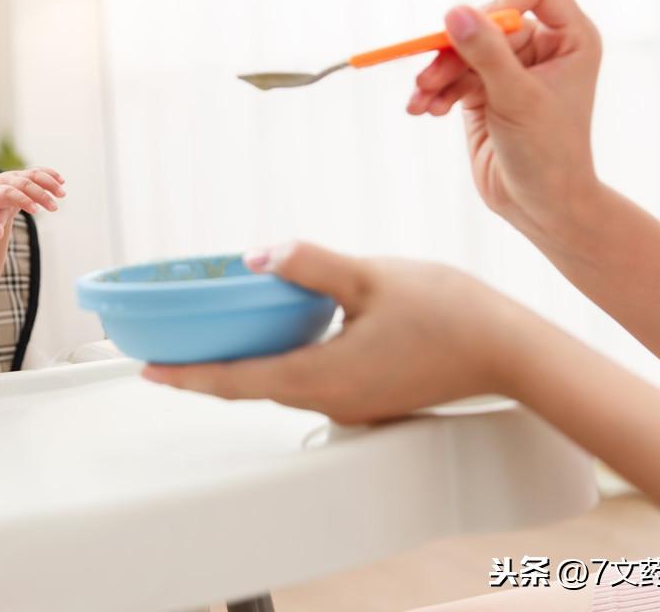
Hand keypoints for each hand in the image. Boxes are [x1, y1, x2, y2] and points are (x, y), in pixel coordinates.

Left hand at [0, 167, 64, 238]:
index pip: (9, 192)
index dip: (23, 199)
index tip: (37, 211)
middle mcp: (3, 180)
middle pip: (24, 183)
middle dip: (40, 194)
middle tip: (54, 208)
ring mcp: (13, 176)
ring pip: (33, 174)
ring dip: (49, 182)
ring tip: (62, 195)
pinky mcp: (21, 175)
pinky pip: (37, 171)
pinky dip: (49, 174)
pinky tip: (62, 181)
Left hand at [142, 241, 546, 423]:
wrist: (512, 352)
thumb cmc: (451, 313)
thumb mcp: (373, 277)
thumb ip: (310, 265)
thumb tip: (257, 256)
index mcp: (323, 377)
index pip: (236, 383)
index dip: (187, 378)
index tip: (147, 372)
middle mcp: (330, 400)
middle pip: (250, 387)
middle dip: (205, 371)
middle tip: (166, 351)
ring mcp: (351, 404)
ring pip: (278, 384)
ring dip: (241, 365)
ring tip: (208, 338)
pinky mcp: (367, 397)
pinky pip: (306, 380)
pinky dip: (277, 360)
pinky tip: (274, 333)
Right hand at [407, 0, 602, 243]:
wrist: (540, 206)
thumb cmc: (548, 154)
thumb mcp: (517, 99)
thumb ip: (485, 53)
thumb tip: (453, 12)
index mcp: (570, 36)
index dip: (502, 0)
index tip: (475, 30)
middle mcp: (541, 46)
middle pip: (485, 20)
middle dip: (455, 50)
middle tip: (429, 77)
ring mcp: (510, 68)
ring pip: (462, 49)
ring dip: (437, 74)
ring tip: (422, 100)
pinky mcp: (483, 91)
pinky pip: (450, 75)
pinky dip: (434, 91)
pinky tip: (424, 111)